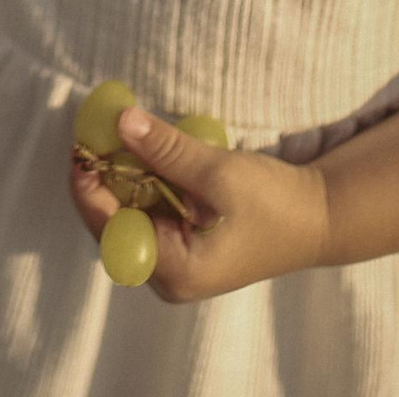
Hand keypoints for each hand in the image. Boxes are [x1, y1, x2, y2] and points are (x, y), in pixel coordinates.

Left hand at [70, 106, 336, 302]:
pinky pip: (149, 211)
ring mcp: (175, 264)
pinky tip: (144, 152)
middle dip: (104, 177)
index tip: (79, 145)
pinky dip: (144, 181)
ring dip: (122, 176)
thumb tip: (121, 122)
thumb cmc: (277, 204)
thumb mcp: (220, 173)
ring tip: (117, 135)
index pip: (110, 228)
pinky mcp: (184, 245)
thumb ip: (167, 150)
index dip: (89, 186)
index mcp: (174, 271)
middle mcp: (168, 276)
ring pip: (129, 215)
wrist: (319, 217)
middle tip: (95, 131)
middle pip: (113, 223)